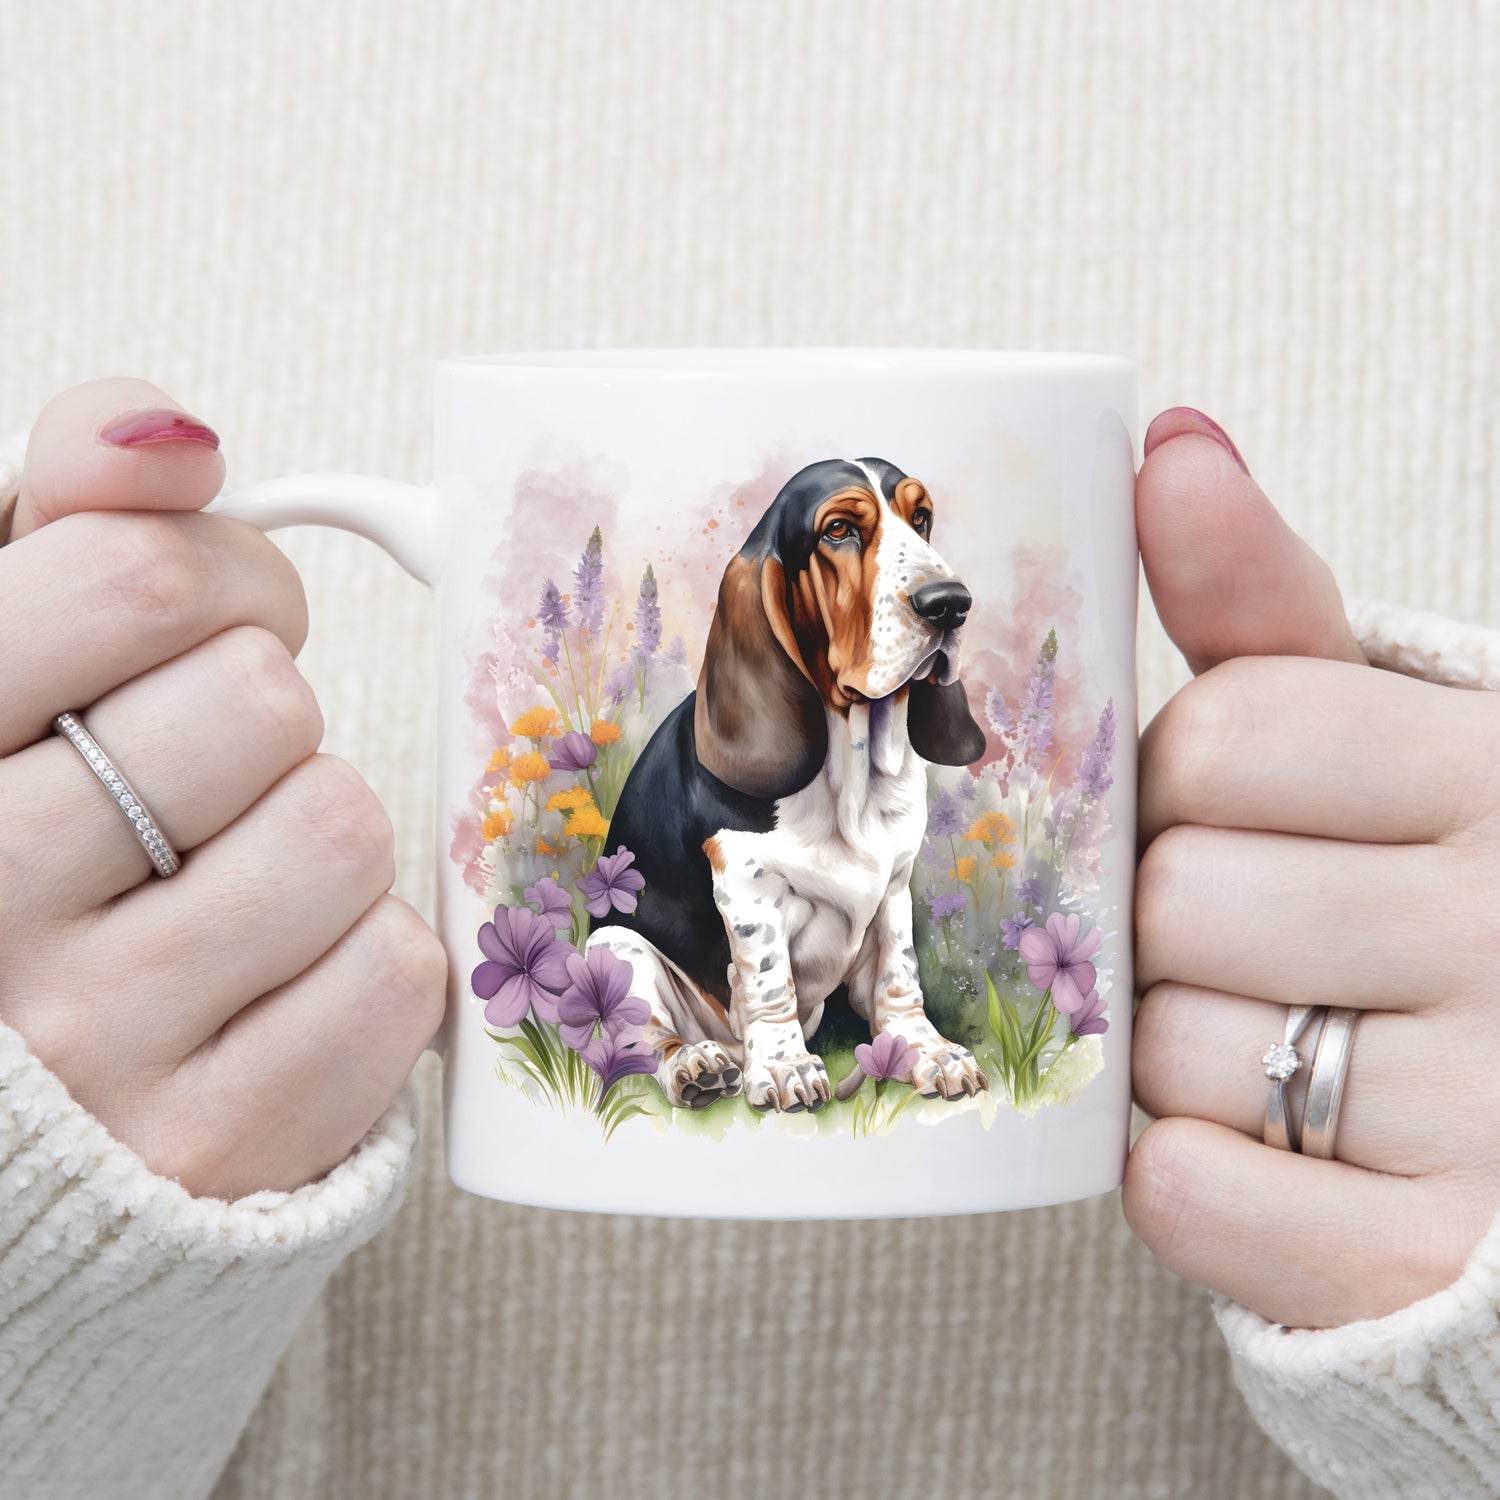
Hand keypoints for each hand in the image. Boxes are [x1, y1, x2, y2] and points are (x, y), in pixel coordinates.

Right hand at [0, 379, 444, 1198]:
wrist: (32, 1111)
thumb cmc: (30, 845)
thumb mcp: (5, 661)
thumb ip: (69, 521)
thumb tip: (172, 433)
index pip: (136, 581)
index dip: (220, 577)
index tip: (206, 620)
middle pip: (260, 701)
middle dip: (262, 712)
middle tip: (210, 769)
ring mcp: (97, 1046)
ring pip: (340, 827)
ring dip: (315, 833)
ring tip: (230, 879)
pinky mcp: (220, 1144)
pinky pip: (395, 971)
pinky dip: (364, 957)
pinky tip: (273, 978)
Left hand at [1123, 408, 1499, 1328]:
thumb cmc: (1429, 886)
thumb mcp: (1380, 728)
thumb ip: (1266, 602)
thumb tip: (1171, 440)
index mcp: (1496, 772)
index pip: (1234, 731)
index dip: (1185, 775)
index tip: (1226, 804)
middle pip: (1180, 894)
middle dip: (1169, 915)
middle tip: (1242, 935)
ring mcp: (1490, 1111)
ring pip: (1173, 1049)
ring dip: (1174, 1046)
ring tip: (1267, 1037)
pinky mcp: (1422, 1261)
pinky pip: (1191, 1195)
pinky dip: (1183, 1175)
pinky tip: (1246, 1145)